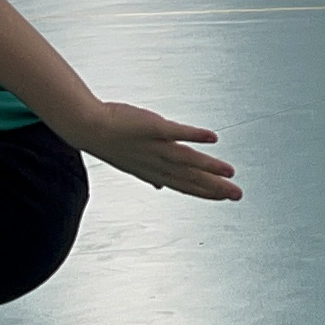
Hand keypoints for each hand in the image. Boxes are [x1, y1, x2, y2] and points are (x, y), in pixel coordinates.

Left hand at [72, 100, 240, 200]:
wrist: (87, 127)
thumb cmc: (110, 140)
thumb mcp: (131, 162)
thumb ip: (151, 173)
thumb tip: (160, 185)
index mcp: (153, 171)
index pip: (183, 186)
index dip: (205, 193)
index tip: (225, 198)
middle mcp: (156, 163)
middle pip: (189, 178)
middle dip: (214, 188)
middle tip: (237, 194)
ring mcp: (154, 146)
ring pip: (186, 160)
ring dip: (209, 167)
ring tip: (230, 171)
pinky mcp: (152, 128)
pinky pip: (175, 133)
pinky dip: (194, 136)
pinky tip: (212, 138)